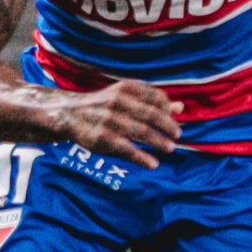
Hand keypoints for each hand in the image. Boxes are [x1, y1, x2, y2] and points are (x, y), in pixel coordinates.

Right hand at [56, 78, 181, 166]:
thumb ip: (152, 102)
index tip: (175, 121)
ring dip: (159, 141)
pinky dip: (143, 157)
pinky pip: (128, 149)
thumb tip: (181, 107)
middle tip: (178, 135)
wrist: (70, 114)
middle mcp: (118, 101)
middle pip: (152, 114)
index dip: (168, 110)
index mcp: (126, 88)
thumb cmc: (104, 106)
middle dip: (168, 126)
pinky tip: (153, 164)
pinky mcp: (103, 138)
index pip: (155, 97)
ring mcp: (110, 119)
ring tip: (170, 148)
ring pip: (142, 131)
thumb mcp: (126, 97)